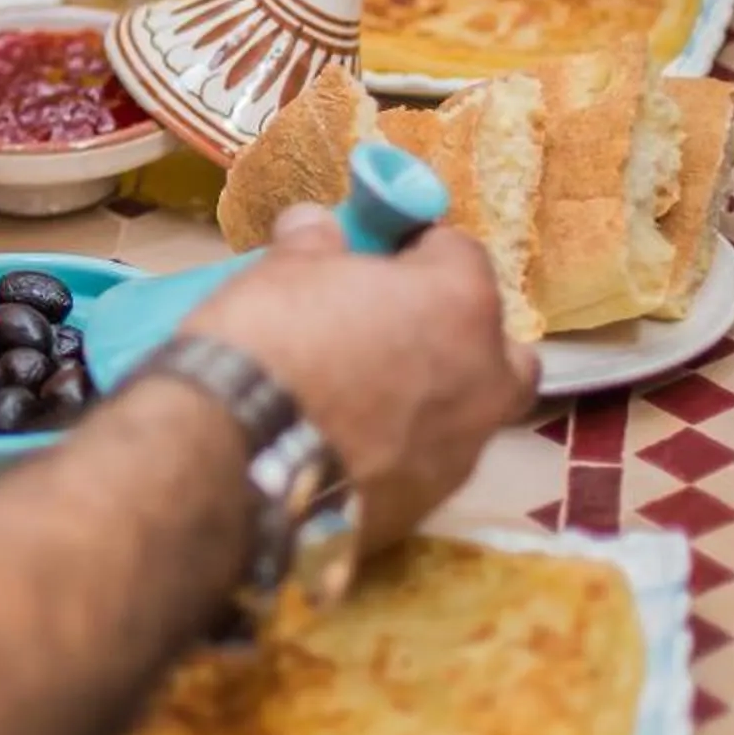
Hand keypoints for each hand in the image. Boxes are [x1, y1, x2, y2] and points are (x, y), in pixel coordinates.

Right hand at [185, 204, 536, 548]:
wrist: (235, 461)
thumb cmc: (269, 342)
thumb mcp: (280, 273)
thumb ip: (313, 247)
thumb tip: (315, 226)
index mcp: (460, 304)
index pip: (461, 254)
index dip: (418, 251)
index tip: (381, 257)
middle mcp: (483, 379)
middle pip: (498, 347)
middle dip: (460, 336)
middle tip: (397, 332)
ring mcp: (462, 452)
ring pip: (469, 415)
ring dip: (432, 400)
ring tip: (364, 398)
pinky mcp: (426, 508)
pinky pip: (426, 466)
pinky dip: (400, 453)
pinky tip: (345, 448)